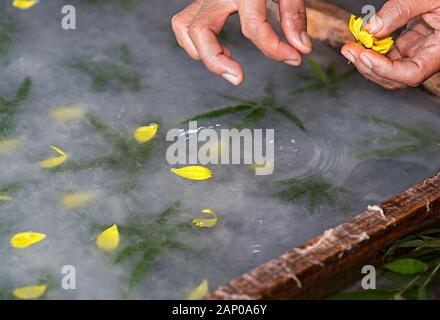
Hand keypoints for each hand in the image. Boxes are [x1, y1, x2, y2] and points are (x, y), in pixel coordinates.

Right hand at [171, 0, 311, 84]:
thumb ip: (294, 15)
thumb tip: (301, 48)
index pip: (253, 27)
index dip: (275, 49)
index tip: (294, 58)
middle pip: (201, 31)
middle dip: (216, 61)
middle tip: (238, 77)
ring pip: (185, 27)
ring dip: (201, 52)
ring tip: (228, 64)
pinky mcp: (204, 0)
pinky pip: (186, 23)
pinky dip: (196, 42)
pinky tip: (221, 50)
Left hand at [341, 0, 439, 88]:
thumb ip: (402, 9)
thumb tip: (371, 28)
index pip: (411, 74)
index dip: (384, 69)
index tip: (363, 55)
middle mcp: (430, 57)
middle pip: (396, 77)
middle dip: (369, 67)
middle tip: (348, 50)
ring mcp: (421, 52)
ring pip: (390, 68)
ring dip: (368, 61)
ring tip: (350, 46)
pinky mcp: (414, 44)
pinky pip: (391, 54)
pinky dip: (374, 49)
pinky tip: (362, 40)